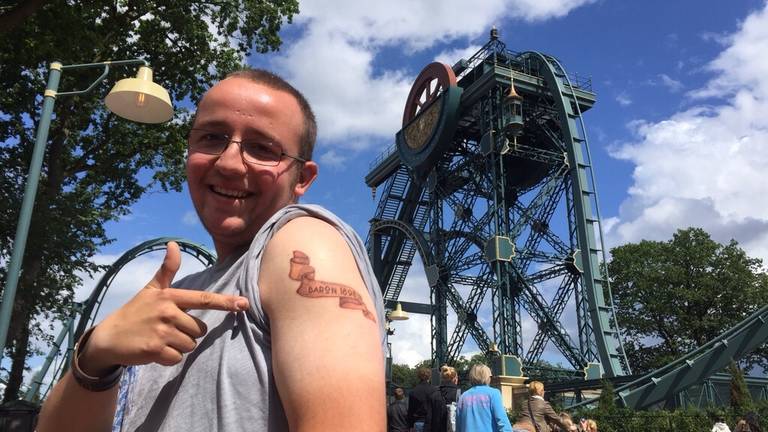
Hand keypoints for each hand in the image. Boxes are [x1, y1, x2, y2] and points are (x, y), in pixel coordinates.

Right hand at [78, 242, 248, 374]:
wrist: (108, 337)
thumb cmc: (136, 311)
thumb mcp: (151, 289)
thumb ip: (167, 269)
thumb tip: (173, 243)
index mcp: (170, 297)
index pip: (204, 299)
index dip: (225, 302)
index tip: (244, 304)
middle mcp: (167, 312)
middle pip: (200, 330)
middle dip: (187, 333)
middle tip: (166, 329)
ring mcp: (161, 331)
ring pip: (190, 345)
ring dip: (178, 346)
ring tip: (160, 338)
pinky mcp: (155, 350)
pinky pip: (178, 358)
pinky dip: (168, 358)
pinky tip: (154, 350)